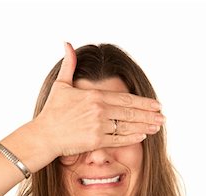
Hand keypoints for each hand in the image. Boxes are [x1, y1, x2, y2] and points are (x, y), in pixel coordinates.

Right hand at [30, 43, 164, 160]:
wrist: (43, 135)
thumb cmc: (52, 112)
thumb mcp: (61, 85)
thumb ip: (69, 65)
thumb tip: (67, 44)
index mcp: (94, 96)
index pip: (125, 99)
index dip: (143, 102)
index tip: (155, 104)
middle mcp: (99, 110)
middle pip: (130, 112)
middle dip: (149, 115)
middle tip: (162, 117)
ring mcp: (98, 126)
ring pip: (127, 127)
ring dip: (144, 127)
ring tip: (157, 127)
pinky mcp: (95, 141)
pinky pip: (118, 140)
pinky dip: (132, 138)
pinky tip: (142, 136)